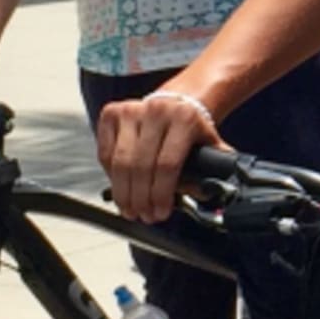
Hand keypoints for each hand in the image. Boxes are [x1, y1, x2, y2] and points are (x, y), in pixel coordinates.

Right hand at [94, 88, 224, 222]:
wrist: (176, 102)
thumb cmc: (191, 129)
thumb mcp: (210, 146)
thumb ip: (214, 171)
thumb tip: (209, 193)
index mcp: (184, 118)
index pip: (168, 164)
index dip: (162, 194)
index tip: (161, 212)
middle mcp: (157, 110)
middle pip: (141, 165)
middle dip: (141, 199)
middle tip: (144, 215)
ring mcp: (132, 109)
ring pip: (120, 162)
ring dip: (124, 193)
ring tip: (131, 209)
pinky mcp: (112, 113)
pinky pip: (105, 154)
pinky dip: (111, 177)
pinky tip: (121, 189)